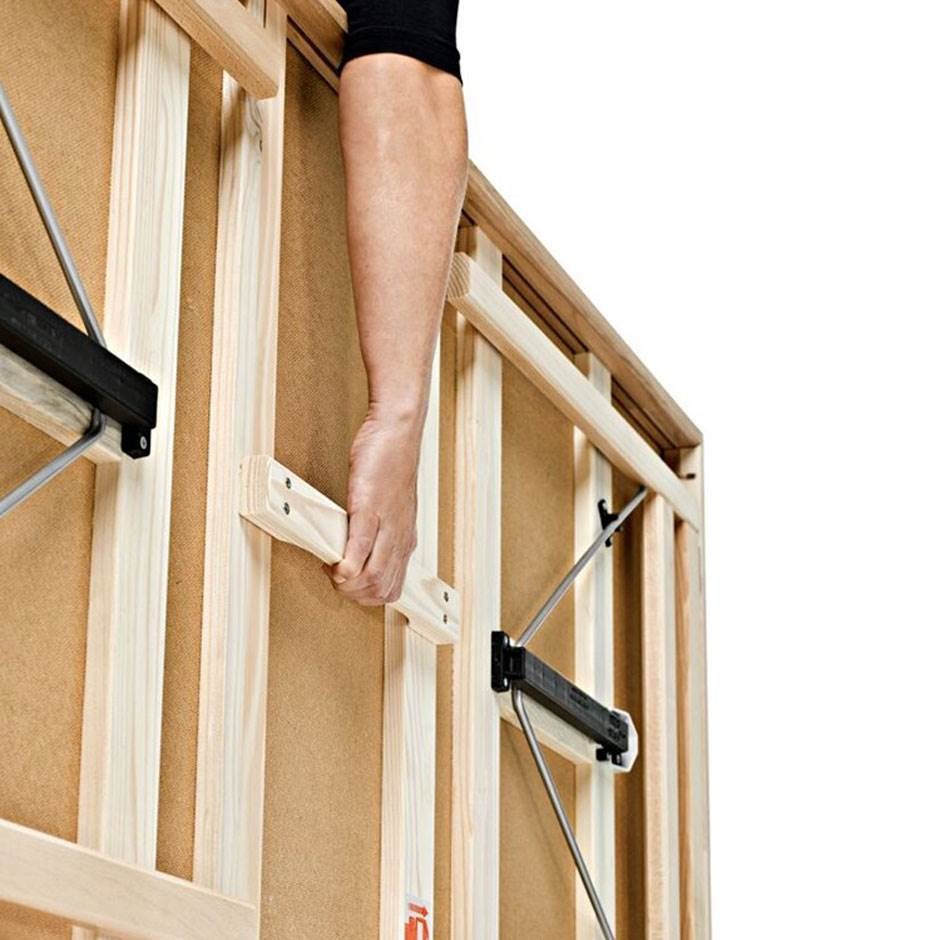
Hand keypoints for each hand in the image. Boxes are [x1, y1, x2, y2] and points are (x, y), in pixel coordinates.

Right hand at [322, 404, 423, 605]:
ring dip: (348, 584)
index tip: (346, 584)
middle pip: (381, 589)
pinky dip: (348, 563)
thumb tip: (359, 549)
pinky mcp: (370, 506)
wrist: (398, 433)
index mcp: (404, 540)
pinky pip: (361, 545)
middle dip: (353, 595)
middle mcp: (399, 537)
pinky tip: (336, 566)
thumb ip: (379, 530)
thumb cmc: (390, 465)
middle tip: (334, 578)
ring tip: (331, 570)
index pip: (391, 588)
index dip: (366, 596)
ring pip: (374, 576)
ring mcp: (386, 524)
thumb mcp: (392, 508)